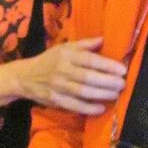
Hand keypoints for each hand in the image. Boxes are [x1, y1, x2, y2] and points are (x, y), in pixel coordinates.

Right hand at [0, 37, 126, 113]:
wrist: (25, 77)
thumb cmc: (49, 61)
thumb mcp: (64, 48)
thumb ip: (84, 45)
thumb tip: (103, 39)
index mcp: (66, 55)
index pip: (89, 60)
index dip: (107, 65)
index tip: (122, 70)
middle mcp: (63, 70)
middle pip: (88, 77)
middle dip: (107, 81)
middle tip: (122, 83)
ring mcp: (58, 86)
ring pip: (83, 91)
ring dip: (102, 94)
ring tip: (116, 94)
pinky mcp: (55, 100)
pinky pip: (74, 105)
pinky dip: (88, 108)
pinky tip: (101, 108)